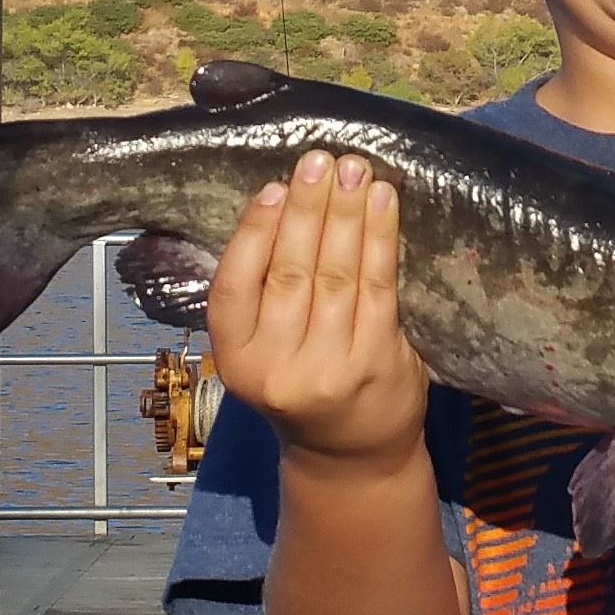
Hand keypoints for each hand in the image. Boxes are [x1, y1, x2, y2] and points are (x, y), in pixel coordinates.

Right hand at [207, 149, 425, 467]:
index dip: (252, 234)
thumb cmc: (304, 383)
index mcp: (236, 361)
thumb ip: (262, 294)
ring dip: (346, 214)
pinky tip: (382, 202)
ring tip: (352, 169)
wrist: (352, 455)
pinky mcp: (376, 362)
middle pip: (291, 274)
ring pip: (337, 275)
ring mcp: (330, 368)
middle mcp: (277, 369)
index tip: (272, 187)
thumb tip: (284, 201)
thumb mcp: (262, 352)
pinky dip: (380, 238)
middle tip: (318, 160)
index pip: (233, 289)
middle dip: (306, 210)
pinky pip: (378, 287)